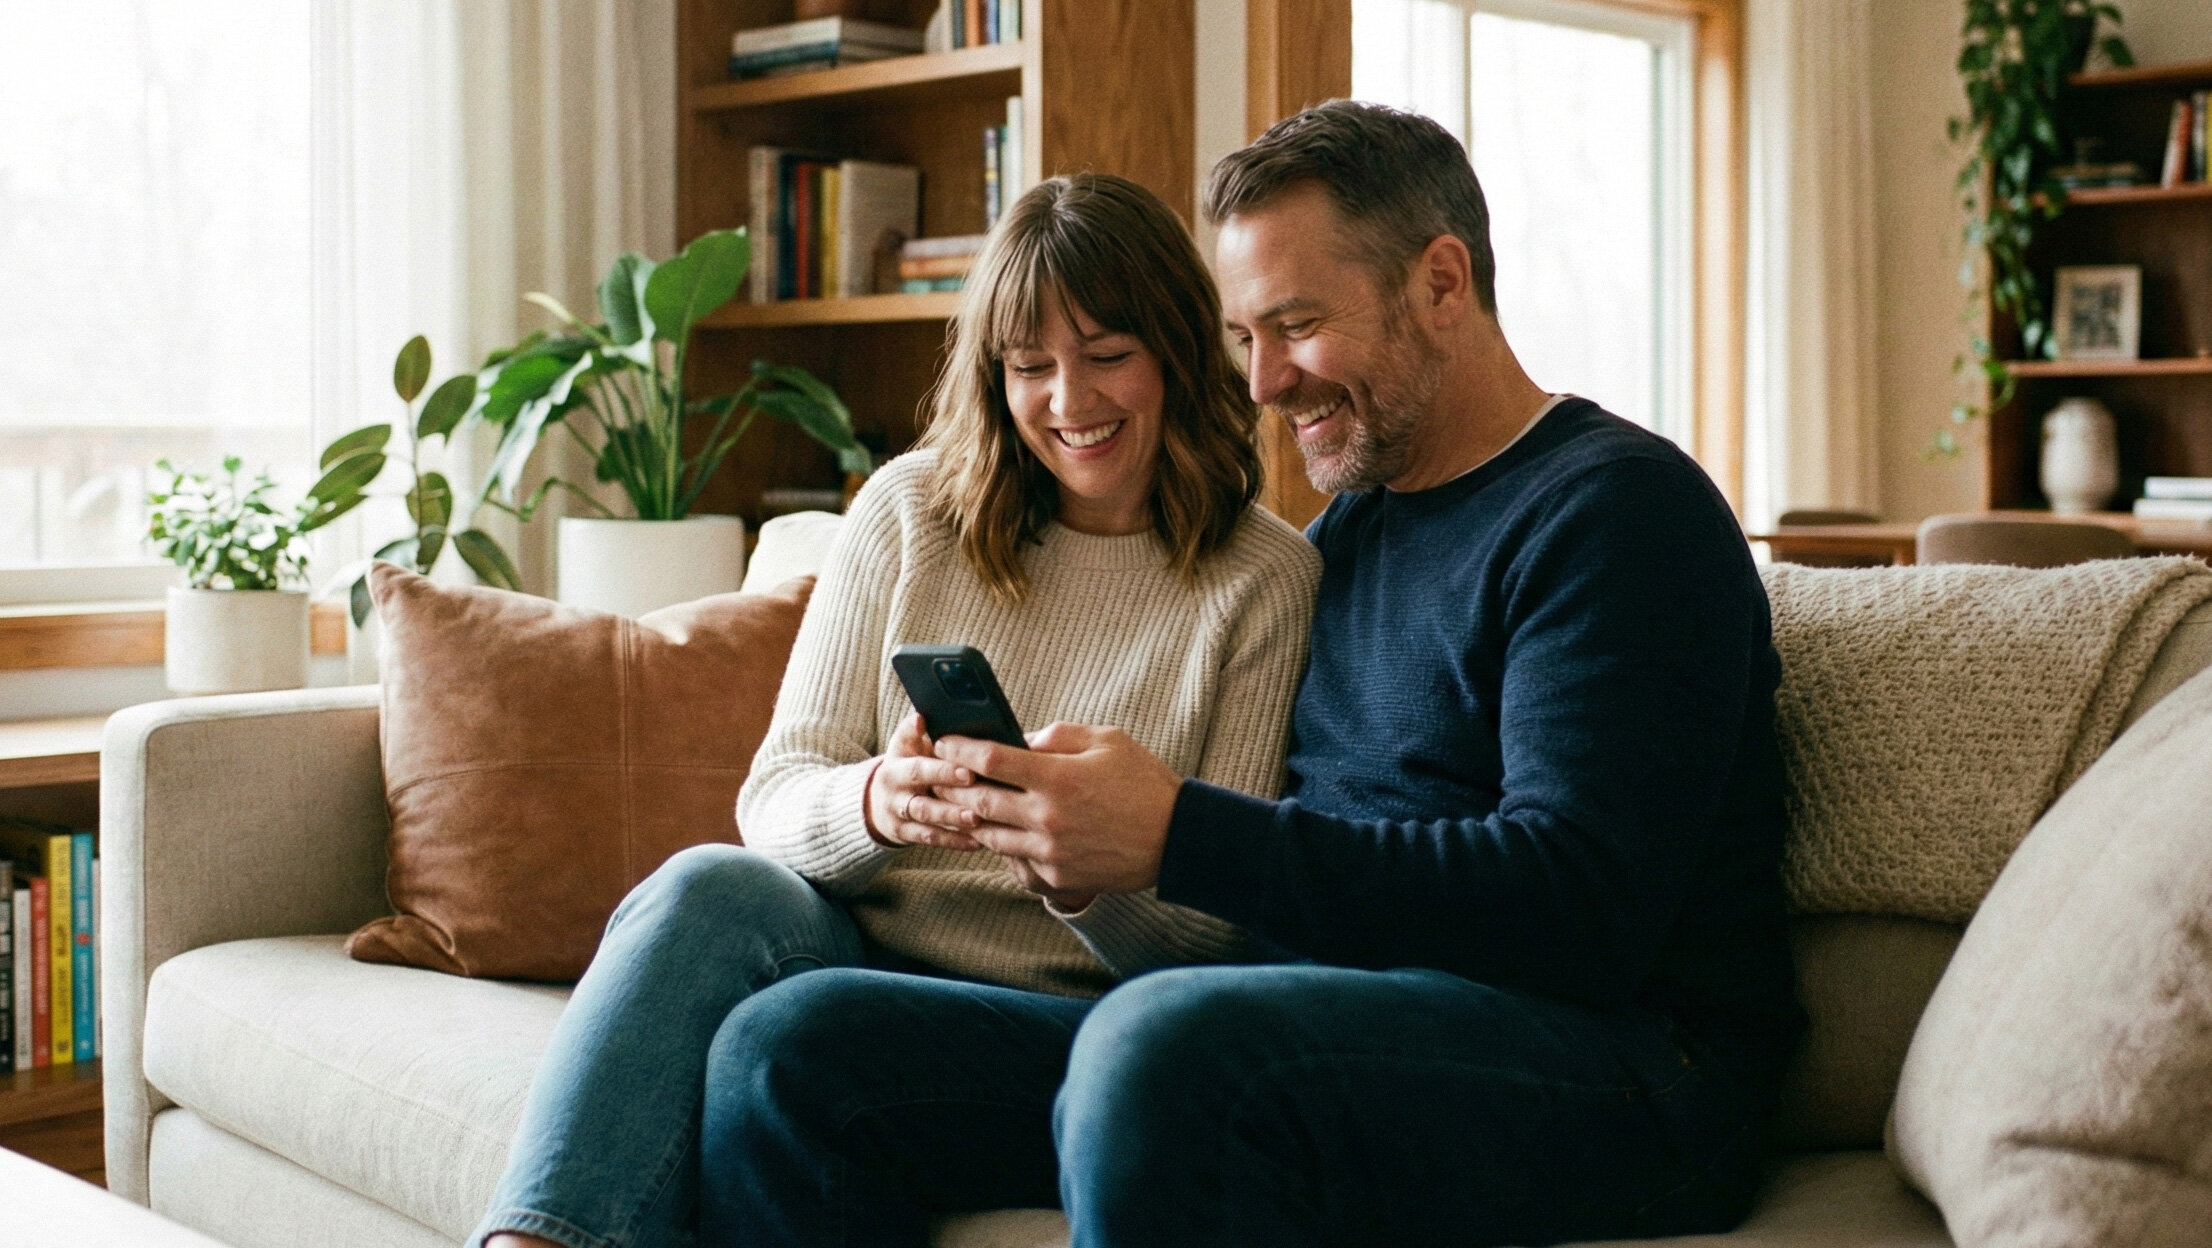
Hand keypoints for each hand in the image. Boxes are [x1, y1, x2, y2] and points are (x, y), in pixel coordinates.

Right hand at [865, 713, 983, 849]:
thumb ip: (920, 731)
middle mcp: (893, 783)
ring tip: (976, 817)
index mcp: (897, 757)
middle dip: (944, 776)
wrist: (878, 803)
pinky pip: (931, 838)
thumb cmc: (908, 766)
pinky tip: (978, 841)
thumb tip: (930, 714)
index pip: (909, 744)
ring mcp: (897, 810)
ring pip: (925, 813)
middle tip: (971, 777)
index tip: (948, 744)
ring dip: (951, 815)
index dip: (925, 737)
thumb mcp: (907, 746)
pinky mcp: (905, 834)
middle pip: (917, 778)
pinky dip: (955, 841)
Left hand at [931, 722, 1181, 896]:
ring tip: (963, 802)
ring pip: (989, 835)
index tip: (944, 741)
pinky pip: (1015, 860)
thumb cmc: (1144, 783)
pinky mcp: (1057, 877)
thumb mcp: (1107, 741)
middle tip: (940, 773)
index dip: (959, 748)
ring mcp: (1050, 852)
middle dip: (953, 784)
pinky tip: (1000, 831)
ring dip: (972, 818)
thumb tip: (1018, 741)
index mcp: (1059, 778)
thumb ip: (1058, 736)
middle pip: (979, 800)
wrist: (1177, 839)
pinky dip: (1003, 844)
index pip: (990, 760)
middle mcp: (1048, 818)